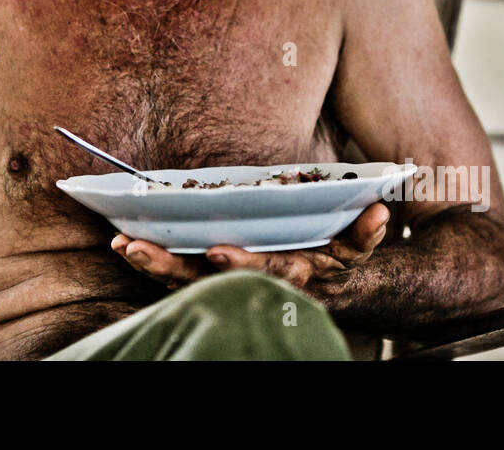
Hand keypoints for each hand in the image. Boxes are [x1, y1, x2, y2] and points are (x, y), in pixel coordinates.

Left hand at [111, 201, 390, 292]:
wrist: (326, 294)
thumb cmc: (336, 261)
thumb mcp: (355, 249)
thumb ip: (364, 232)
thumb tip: (380, 209)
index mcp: (290, 275)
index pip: (263, 272)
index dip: (240, 265)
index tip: (215, 251)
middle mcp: (254, 287)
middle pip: (209, 283)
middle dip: (172, 267)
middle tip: (139, 249)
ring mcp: (229, 288)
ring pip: (186, 284)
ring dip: (153, 265)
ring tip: (123, 245)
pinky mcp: (210, 283)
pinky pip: (176, 279)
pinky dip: (151, 265)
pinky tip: (124, 246)